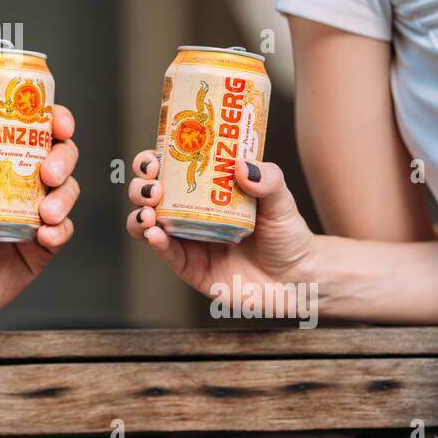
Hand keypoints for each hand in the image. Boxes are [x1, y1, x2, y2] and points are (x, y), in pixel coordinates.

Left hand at [0, 76, 79, 325]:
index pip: (37, 130)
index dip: (57, 119)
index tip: (58, 120)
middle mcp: (20, 184)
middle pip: (61, 158)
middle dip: (65, 159)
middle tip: (48, 172)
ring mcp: (31, 217)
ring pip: (67, 195)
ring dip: (65, 197)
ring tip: (45, 211)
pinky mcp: (35, 251)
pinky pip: (60, 235)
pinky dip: (59, 231)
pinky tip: (45, 234)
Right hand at [125, 151, 315, 302]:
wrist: (298, 278)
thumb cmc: (287, 235)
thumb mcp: (281, 201)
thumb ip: (268, 179)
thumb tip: (242, 165)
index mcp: (205, 189)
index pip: (168, 168)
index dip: (152, 161)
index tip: (155, 159)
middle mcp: (189, 212)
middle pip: (148, 194)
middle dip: (141, 187)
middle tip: (154, 187)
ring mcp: (187, 240)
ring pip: (146, 224)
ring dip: (139, 215)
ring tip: (149, 214)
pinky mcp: (190, 267)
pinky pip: (166, 254)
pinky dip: (156, 243)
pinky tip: (156, 234)